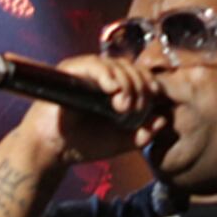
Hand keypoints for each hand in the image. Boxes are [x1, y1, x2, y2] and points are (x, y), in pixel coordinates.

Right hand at [24, 52, 164, 167]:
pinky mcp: (70, 71)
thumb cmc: (83, 144)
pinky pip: (93, 65)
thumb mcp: (120, 141)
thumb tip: (163, 120)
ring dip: (126, 84)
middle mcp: (101, 75)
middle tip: (134, 110)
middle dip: (139, 87)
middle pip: (130, 68)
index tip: (153, 100)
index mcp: (114, 87)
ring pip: (115, 65)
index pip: (139, 75)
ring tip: (123, 107)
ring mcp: (85, 71)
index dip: (149, 84)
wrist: (53, 151)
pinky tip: (112, 90)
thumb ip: (143, 133)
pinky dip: (106, 75)